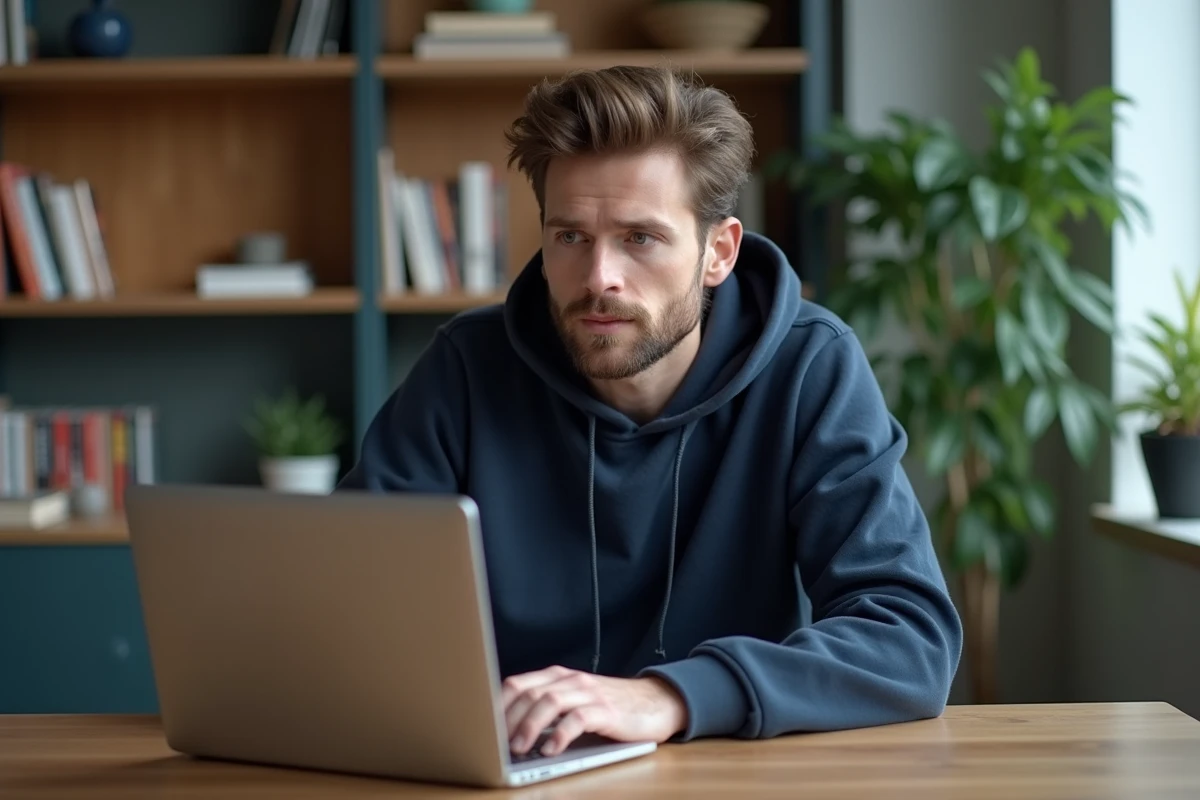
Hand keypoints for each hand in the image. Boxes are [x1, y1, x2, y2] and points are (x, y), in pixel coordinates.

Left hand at [501, 666, 687, 756]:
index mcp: (558, 676)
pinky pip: (579, 719)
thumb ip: (547, 709)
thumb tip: (508, 733)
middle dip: (509, 719)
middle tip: (496, 744)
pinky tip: (551, 750)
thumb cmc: (609, 708)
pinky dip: (561, 734)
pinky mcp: (607, 711)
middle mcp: (571, 680)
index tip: (482, 726)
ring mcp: (589, 693)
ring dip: (530, 726)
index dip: (497, 705)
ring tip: (519, 748)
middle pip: (530, 693)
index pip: (517, 684)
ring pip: (550, 701)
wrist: (655, 703)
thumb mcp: (574, 703)